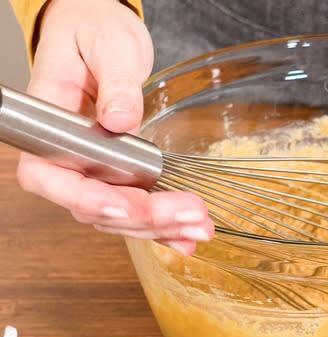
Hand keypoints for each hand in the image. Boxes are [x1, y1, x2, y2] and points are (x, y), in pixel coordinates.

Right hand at [16, 0, 212, 254]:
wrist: (100, 30)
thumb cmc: (92, 31)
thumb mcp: (108, 47)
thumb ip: (115, 84)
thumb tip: (119, 120)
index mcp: (50, 124)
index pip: (48, 176)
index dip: (83, 198)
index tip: (121, 205)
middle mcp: (67, 155)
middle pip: (92, 205)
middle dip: (142, 216)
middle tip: (188, 214)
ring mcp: (93, 168)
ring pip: (118, 214)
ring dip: (159, 227)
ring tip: (200, 227)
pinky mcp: (119, 172)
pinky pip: (136, 206)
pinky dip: (164, 225)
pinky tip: (189, 236)